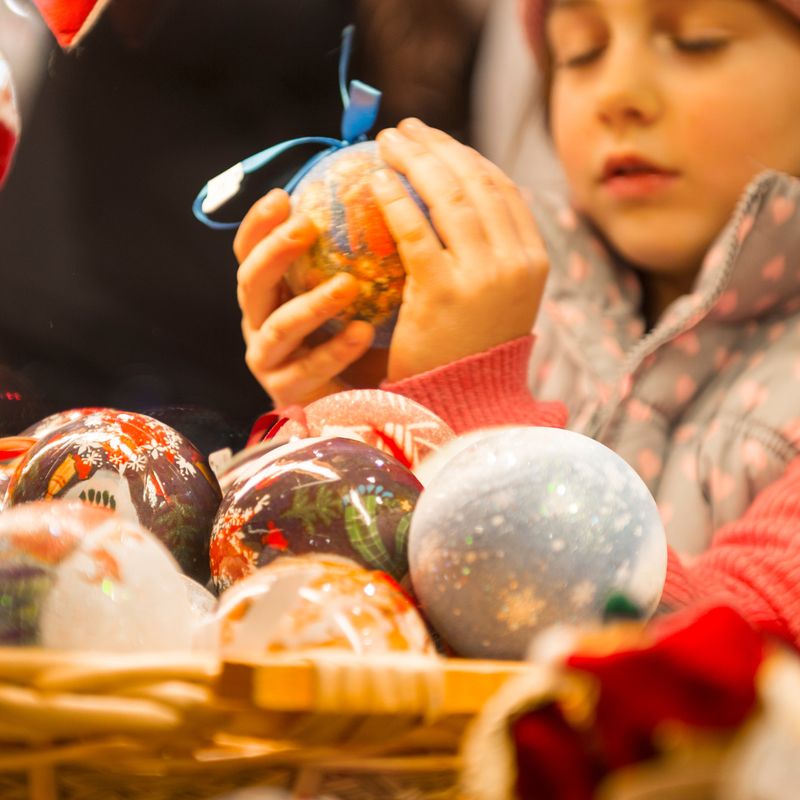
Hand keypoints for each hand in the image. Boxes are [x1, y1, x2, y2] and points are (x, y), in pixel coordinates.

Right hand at [235, 189, 374, 406]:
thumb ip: (346, 257)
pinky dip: (336, 350)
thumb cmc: (353, 338)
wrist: (354, 403)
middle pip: (252, 282)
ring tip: (348, 285)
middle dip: (276, 251)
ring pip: (280, 326)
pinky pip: (310, 368)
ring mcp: (267, 360)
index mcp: (267, 295)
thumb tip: (375, 200)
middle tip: (307, 225)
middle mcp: (258, 324)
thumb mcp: (347, 292)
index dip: (259, 224)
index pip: (249, 253)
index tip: (282, 195)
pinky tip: (363, 332)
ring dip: (313, 303)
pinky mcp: (286, 393)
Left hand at [371, 118, 548, 381]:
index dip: (467, 156)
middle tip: (405, 129)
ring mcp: (482, 277)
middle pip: (477, 183)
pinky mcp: (442, 293)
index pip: (502, 190)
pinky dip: (394, 200)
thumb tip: (453, 205)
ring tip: (387, 142)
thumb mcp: (497, 301)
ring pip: (449, 198)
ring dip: (416, 160)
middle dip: (439, 147)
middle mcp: (515, 263)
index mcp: (533, 260)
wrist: (463, 408)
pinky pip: (415, 231)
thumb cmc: (470, 354)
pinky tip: (375, 181)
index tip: (436, 140)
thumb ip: (488, 254)